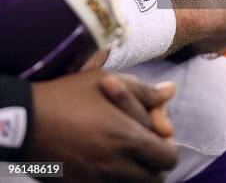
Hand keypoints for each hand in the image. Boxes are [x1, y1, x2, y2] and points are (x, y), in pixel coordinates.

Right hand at [28, 69, 176, 182]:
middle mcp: (116, 165)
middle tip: (144, 146)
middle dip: (155, 163)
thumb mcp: (108, 81)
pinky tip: (106, 161)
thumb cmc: (68, 95)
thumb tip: (171, 90)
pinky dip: (115, 179)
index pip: (167, 157)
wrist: (26, 119)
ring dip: (136, 172)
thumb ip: (144, 91)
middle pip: (154, 178)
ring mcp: (97, 181)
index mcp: (127, 137)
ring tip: (126, 153)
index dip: (168, 146)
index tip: (158, 135)